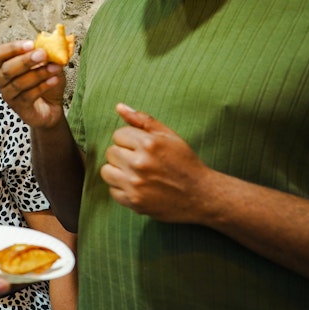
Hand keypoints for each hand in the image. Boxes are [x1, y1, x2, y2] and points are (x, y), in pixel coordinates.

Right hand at [0, 39, 65, 128]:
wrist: (51, 106)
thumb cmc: (45, 82)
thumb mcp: (49, 64)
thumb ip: (49, 54)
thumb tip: (54, 43)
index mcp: (5, 65)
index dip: (12, 48)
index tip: (31, 44)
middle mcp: (2, 80)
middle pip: (7, 69)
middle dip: (25, 60)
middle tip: (43, 54)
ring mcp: (8, 95)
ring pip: (18, 83)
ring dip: (38, 74)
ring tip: (55, 68)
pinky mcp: (18, 108)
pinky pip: (27, 96)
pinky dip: (42, 86)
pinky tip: (54, 80)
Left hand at [100, 103, 214, 222]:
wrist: (201, 196)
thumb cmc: (185, 163)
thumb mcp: (169, 136)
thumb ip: (143, 120)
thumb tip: (119, 106)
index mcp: (149, 144)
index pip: (118, 135)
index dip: (129, 140)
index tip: (142, 148)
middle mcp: (140, 164)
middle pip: (111, 152)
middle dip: (123, 154)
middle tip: (140, 161)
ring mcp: (135, 184)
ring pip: (106, 172)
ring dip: (118, 171)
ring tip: (135, 173)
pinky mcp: (134, 202)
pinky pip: (113, 191)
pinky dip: (122, 189)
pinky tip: (138, 187)